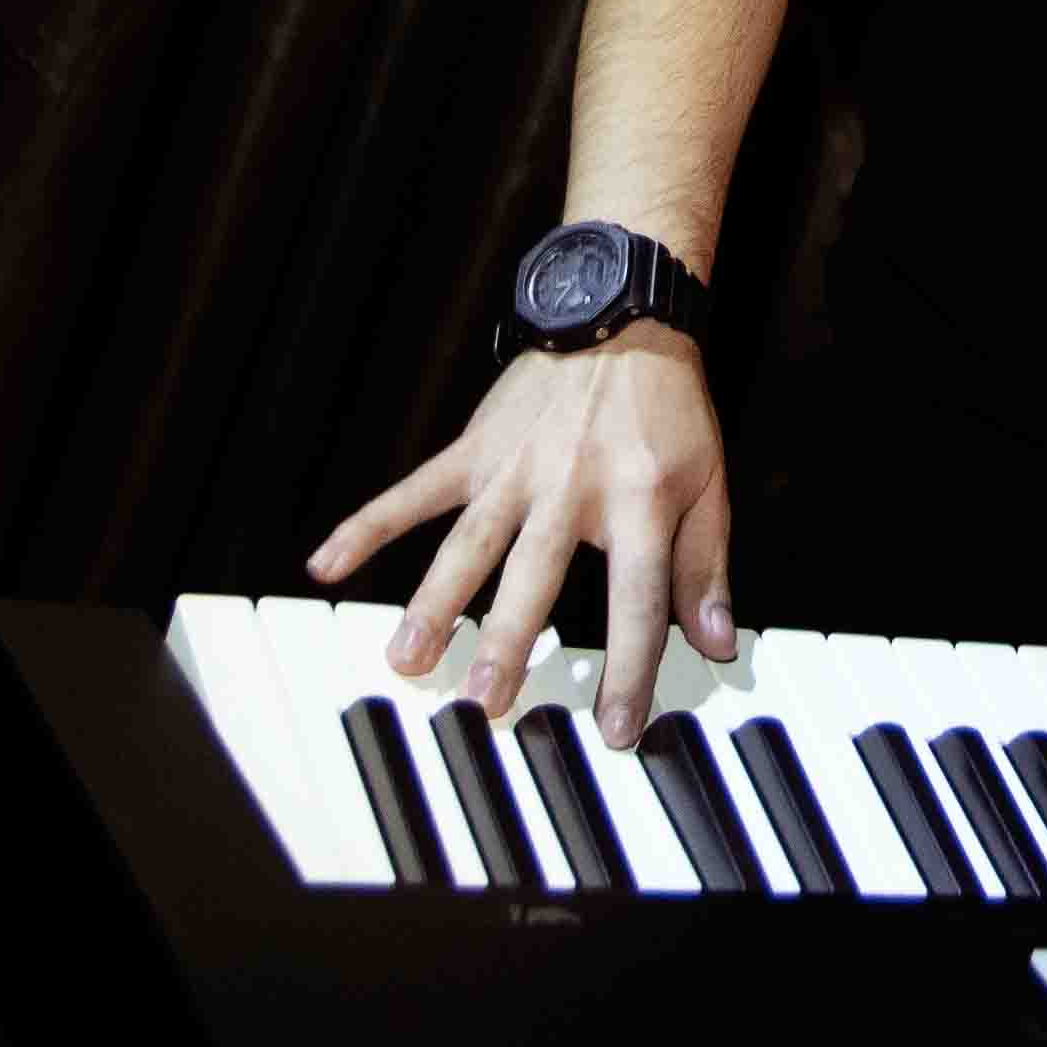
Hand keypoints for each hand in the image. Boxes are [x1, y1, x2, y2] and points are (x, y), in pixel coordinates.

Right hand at [307, 327, 734, 742]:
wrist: (623, 315)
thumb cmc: (669, 410)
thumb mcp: (708, 484)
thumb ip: (705, 569)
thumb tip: (718, 645)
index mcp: (640, 501)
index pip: (638, 599)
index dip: (630, 668)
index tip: (616, 731)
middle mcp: (572, 488)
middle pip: (536, 575)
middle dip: (509, 641)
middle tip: (483, 702)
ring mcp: (516, 468)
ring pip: (470, 543)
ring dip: (437, 602)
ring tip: (407, 658)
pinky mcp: (475, 448)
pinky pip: (416, 491)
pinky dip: (369, 524)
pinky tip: (328, 562)